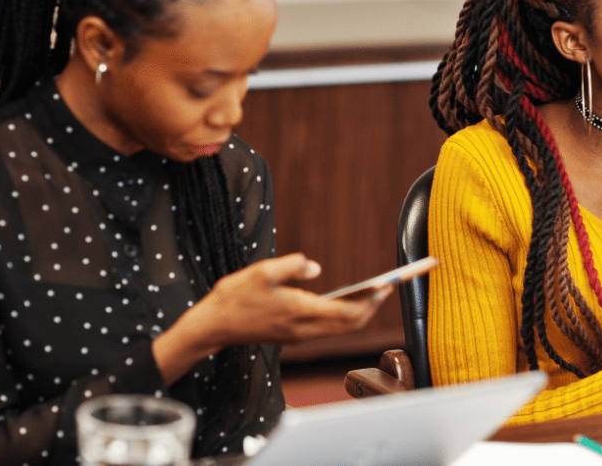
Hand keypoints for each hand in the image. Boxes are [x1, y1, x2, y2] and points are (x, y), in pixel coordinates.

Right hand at [198, 252, 389, 345]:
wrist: (214, 326)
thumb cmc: (235, 297)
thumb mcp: (262, 271)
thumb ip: (292, 266)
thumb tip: (316, 267)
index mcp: (301, 312)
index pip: (348, 311)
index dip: (371, 300)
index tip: (387, 285)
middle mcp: (304, 329)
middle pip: (350, 324)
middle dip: (372, 307)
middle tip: (387, 287)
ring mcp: (299, 335)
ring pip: (340, 328)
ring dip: (359, 312)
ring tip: (372, 291)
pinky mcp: (293, 335)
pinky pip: (328, 328)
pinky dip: (343, 316)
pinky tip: (345, 299)